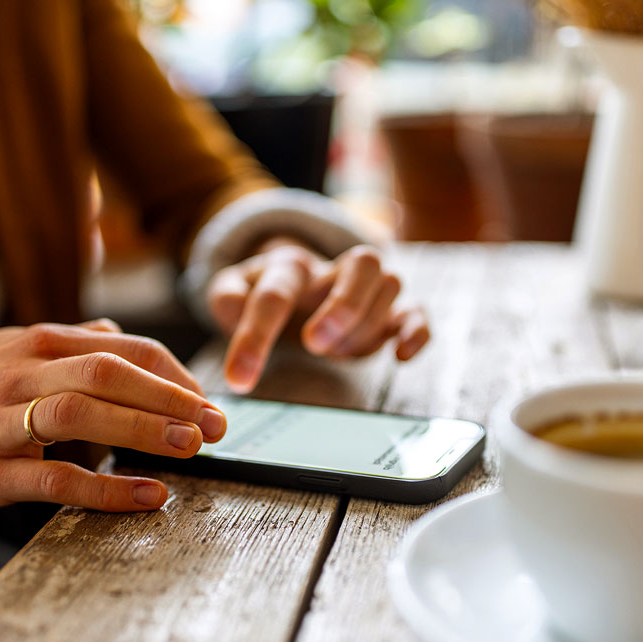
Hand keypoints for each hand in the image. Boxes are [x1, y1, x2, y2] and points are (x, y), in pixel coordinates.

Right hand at [0, 319, 225, 511]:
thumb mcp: (15, 348)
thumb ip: (72, 343)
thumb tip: (123, 336)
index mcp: (40, 341)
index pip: (125, 348)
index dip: (175, 374)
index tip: (210, 400)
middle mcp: (22, 372)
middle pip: (109, 373)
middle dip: (170, 398)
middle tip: (217, 424)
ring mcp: (0, 420)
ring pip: (81, 415)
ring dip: (143, 430)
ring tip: (191, 448)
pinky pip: (54, 479)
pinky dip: (107, 488)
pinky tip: (148, 494)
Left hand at [207, 241, 429, 391]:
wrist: (287, 282)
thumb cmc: (261, 292)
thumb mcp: (231, 291)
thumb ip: (226, 295)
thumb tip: (232, 305)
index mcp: (289, 266)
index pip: (276, 293)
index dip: (255, 337)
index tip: (240, 378)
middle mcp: (334, 270)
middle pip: (364, 262)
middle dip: (344, 306)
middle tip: (315, 345)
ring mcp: (365, 290)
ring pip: (390, 285)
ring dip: (365, 325)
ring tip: (334, 353)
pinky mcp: (387, 314)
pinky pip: (416, 311)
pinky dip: (416, 331)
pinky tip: (399, 356)